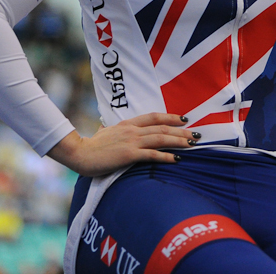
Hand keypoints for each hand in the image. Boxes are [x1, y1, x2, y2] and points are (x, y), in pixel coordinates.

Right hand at [47, 112, 199, 176]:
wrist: (78, 153)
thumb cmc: (90, 146)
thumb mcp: (102, 133)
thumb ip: (108, 129)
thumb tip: (104, 127)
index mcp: (127, 124)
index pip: (154, 117)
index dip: (170, 117)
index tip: (184, 119)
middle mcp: (132, 130)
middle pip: (162, 128)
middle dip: (181, 131)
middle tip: (196, 134)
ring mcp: (131, 141)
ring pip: (161, 138)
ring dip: (179, 141)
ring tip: (192, 144)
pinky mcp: (129, 155)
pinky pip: (152, 154)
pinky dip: (166, 156)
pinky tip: (177, 159)